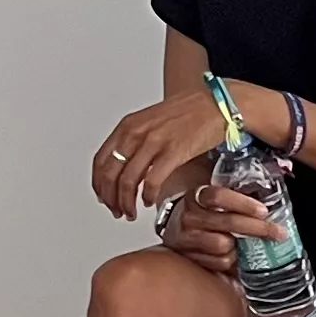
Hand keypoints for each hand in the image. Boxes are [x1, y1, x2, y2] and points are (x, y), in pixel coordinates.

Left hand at [96, 86, 286, 221]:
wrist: (217, 103)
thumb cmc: (189, 112)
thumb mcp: (151, 121)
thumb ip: (136, 140)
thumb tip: (126, 166)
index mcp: (128, 125)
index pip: (100, 160)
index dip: (98, 184)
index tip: (103, 197)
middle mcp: (137, 132)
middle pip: (110, 174)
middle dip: (110, 198)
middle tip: (116, 211)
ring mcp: (154, 142)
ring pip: (127, 181)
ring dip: (126, 203)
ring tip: (131, 213)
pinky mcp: (174, 151)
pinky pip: (152, 181)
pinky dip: (147, 197)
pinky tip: (149, 202)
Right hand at [154, 184, 269, 272]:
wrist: (173, 229)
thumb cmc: (202, 213)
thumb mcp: (213, 200)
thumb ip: (234, 200)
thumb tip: (270, 204)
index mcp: (196, 197)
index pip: (218, 196)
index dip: (243, 203)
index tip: (263, 211)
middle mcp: (188, 217)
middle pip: (227, 222)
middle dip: (258, 228)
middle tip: (278, 233)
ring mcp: (186, 239)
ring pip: (223, 245)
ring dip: (240, 247)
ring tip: (249, 246)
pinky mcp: (188, 258)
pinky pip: (217, 264)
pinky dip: (231, 262)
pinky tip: (236, 257)